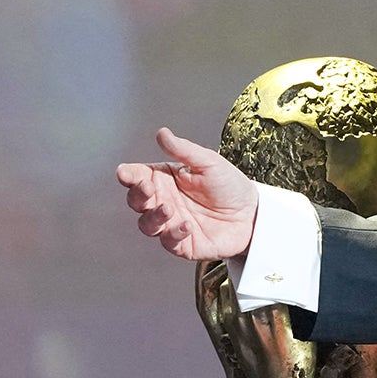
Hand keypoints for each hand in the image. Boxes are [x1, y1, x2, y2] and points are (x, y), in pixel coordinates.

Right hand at [117, 128, 259, 260]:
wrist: (252, 213)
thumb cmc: (228, 185)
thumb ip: (183, 150)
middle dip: (138, 195)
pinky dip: (174, 233)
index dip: (128, 175)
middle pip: (137, 201)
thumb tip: (162, 133)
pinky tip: (187, 225)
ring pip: (147, 224)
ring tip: (168, 208)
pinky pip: (169, 241)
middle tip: (148, 188)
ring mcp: (170, 224)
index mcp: (164, 179)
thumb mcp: (208, 162)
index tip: (124, 172)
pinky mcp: (182, 244)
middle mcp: (163, 201)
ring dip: (153, 217)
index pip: (138, 177)